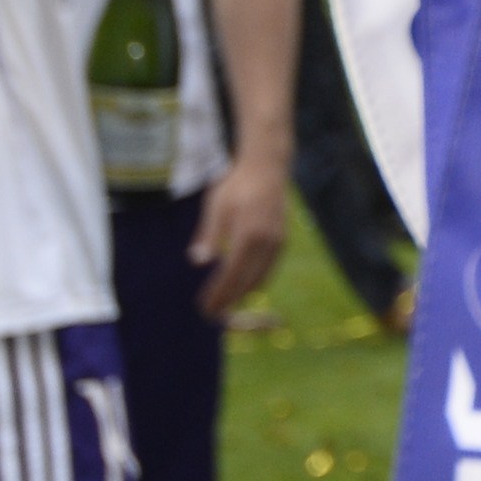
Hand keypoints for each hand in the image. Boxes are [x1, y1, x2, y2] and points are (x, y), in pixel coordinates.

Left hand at [192, 152, 290, 317]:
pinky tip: (242, 283)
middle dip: (230, 300)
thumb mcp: (216, 207)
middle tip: (213, 312)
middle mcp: (266, 243)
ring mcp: (277, 243)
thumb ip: (209, 235)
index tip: (206, 308)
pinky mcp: (282, 241)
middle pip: (247, 283)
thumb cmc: (236, 185)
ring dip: (243, 294)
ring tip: (226, 302)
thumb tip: (198, 261)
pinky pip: (268, 269)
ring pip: (261, 279)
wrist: (267, 168)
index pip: (231, 275)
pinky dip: (255, 281)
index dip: (219, 294)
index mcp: (248, 236)